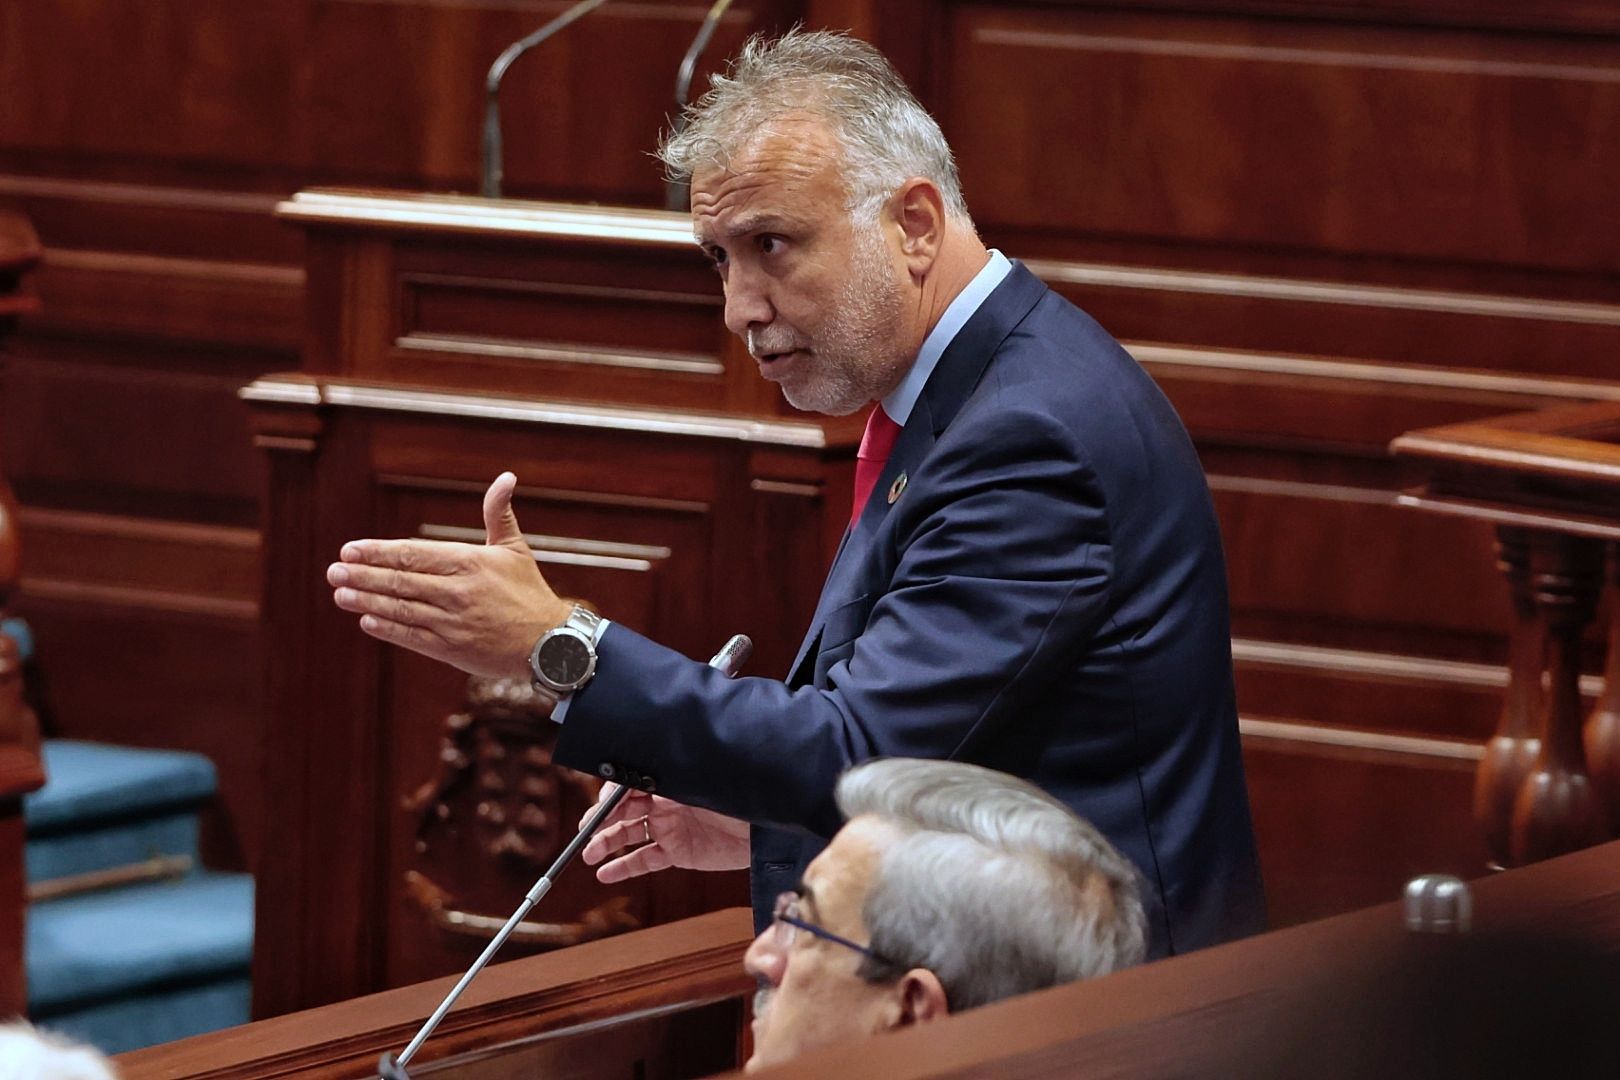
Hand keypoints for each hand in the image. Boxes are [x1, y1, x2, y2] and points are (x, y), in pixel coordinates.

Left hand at [327, 472, 570, 677]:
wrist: (549, 643)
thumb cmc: (529, 591)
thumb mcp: (515, 548)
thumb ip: (499, 512)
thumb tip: (506, 477)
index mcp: (470, 562)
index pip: (413, 553)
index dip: (378, 551)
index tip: (350, 549)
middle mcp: (458, 592)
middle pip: (400, 580)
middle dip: (362, 575)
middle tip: (334, 570)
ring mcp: (453, 622)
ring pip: (400, 608)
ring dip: (366, 600)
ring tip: (340, 593)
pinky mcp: (452, 649)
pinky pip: (411, 636)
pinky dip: (387, 627)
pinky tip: (366, 619)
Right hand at [581, 784, 750, 883]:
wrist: (767, 829)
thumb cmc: (736, 796)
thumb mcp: (700, 784)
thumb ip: (668, 782)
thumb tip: (631, 780)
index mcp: (668, 780)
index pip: (628, 784)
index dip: (611, 796)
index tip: (599, 806)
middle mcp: (664, 802)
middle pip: (623, 809)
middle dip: (601, 820)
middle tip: (585, 832)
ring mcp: (670, 828)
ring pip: (628, 834)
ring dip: (605, 842)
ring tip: (588, 854)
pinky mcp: (678, 852)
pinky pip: (644, 859)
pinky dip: (623, 867)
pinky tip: (605, 874)